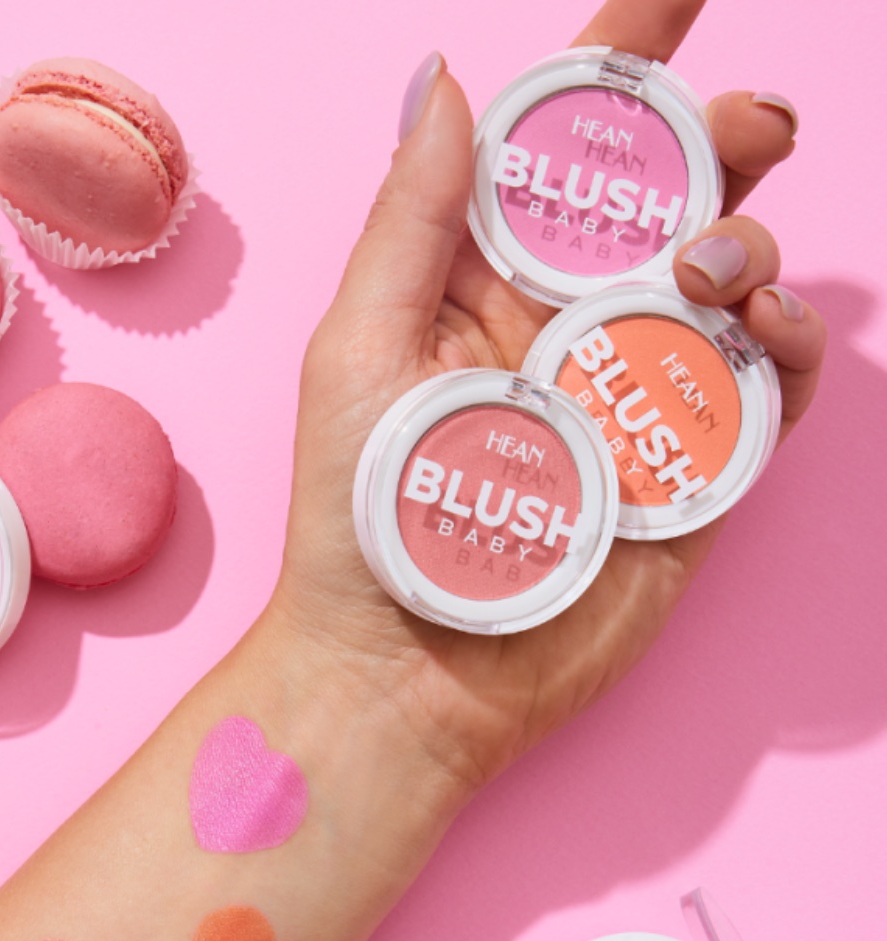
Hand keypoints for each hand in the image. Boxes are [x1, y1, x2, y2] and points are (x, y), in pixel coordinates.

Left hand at [270, 0, 825, 793]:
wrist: (403, 676)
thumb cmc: (358, 521)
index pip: (561, 152)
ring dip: (752, 240)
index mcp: (482, 286)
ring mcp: (631, 401)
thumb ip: (412, 219)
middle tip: (750, 128)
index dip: (622, 61)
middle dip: (722, 141)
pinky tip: (762, 326)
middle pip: (671, 202)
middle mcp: (564, 331)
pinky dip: (783, 343)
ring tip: (716, 263)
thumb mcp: (361, 350)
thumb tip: (447, 79)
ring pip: (732, 283)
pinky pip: (762, 390)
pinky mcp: (683, 476)